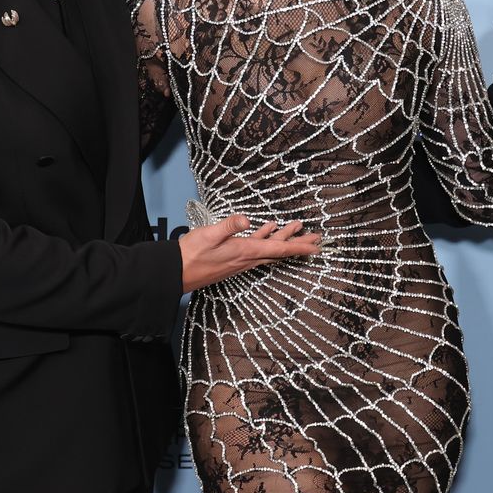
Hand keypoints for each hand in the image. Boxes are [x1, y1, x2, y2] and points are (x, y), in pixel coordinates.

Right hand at [178, 215, 320, 291]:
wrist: (176, 272)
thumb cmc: (191, 254)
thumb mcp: (209, 235)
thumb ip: (228, 226)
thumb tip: (245, 219)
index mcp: (246, 251)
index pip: (279, 250)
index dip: (300, 247)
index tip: (317, 247)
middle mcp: (247, 258)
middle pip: (279, 250)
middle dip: (299, 242)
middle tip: (317, 237)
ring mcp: (241, 260)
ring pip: (269, 248)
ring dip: (284, 238)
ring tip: (297, 227)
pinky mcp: (233, 258)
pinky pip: (256, 248)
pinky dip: (265, 237)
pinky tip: (267, 228)